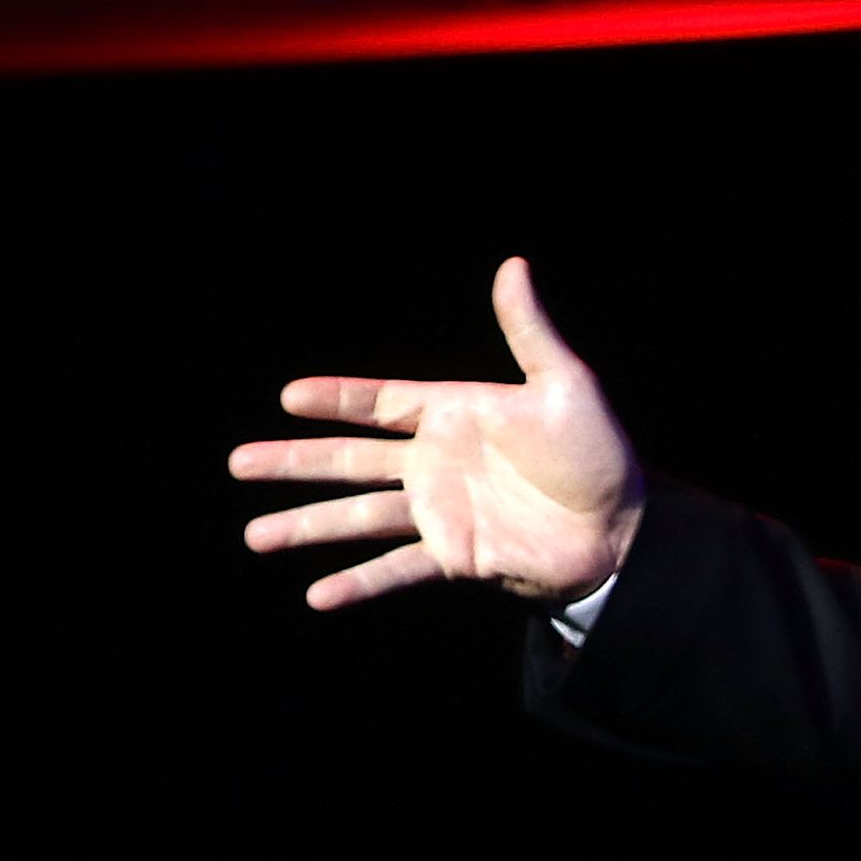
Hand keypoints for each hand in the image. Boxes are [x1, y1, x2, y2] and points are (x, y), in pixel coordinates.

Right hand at [230, 257, 643, 610]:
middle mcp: (436, 464)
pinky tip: (317, 596)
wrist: (624, 528)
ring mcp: (440, 513)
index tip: (287, 396)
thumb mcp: (565, 387)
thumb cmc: (598, 454)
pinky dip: (358, 584)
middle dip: (294, 461)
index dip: (336, 400)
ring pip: (358, 518)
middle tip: (236, 463)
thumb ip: (529, 331)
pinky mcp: (454, 558)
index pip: (380, 404)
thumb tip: (514, 264)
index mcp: (455, 416)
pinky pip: (396, 570)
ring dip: (306, 526)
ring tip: (254, 536)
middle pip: (349, 460)